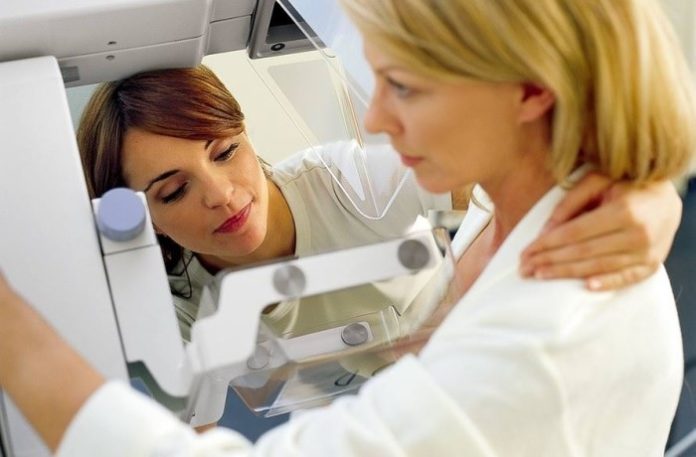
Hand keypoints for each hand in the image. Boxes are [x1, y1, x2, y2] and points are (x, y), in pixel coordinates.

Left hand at [520, 172, 681, 289]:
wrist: (667, 197)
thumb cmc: (625, 185)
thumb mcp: (597, 181)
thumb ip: (569, 203)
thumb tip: (544, 231)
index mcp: (624, 211)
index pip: (575, 233)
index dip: (547, 244)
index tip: (525, 252)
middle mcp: (637, 234)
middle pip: (583, 252)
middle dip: (550, 261)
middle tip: (524, 269)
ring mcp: (647, 253)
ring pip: (598, 267)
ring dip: (566, 273)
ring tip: (540, 275)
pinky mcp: (652, 266)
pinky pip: (626, 278)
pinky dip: (606, 284)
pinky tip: (584, 287)